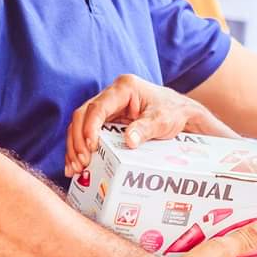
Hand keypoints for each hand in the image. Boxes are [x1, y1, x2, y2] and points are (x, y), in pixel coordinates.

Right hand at [65, 74, 236, 175]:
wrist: (181, 113)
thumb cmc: (173, 111)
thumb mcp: (163, 120)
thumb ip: (146, 129)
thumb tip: (129, 141)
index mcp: (124, 88)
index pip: (98, 107)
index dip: (89, 128)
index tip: (91, 148)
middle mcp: (112, 95)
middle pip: (83, 115)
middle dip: (77, 141)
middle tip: (80, 163)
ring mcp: (108, 108)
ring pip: (81, 125)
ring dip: (75, 147)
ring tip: (75, 169)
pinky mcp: (107, 121)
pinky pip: (87, 133)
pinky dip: (81, 149)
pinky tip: (76, 165)